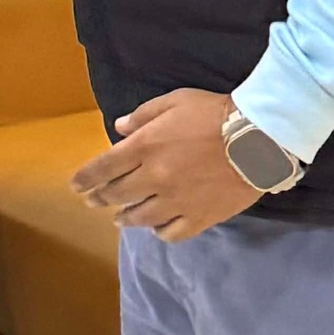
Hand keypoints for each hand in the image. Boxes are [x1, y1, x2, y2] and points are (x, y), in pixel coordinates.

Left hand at [70, 88, 261, 240]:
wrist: (257, 138)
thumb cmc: (213, 113)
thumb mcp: (174, 102)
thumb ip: (143, 116)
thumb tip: (118, 128)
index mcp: (145, 147)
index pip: (103, 167)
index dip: (86, 179)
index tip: (76, 186)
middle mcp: (154, 177)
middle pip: (118, 194)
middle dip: (101, 198)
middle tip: (94, 201)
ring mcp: (177, 201)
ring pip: (141, 217)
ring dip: (125, 218)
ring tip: (120, 219)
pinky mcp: (200, 218)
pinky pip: (172, 233)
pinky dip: (160, 231)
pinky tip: (157, 228)